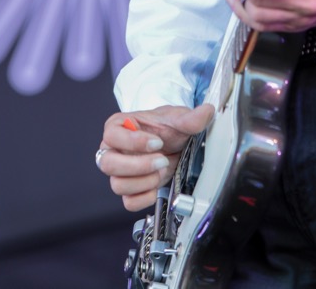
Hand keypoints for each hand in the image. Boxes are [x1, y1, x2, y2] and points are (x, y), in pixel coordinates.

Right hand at [96, 103, 213, 211]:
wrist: (174, 143)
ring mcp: (119, 172)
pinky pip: (128, 202)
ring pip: (118, 185)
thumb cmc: (167, 127)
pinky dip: (144, 198)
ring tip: (162, 170)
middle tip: (162, 160)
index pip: (112, 136)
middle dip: (138, 165)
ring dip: (144, 181)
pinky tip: (157, 186)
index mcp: (118, 126)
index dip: (134, 141)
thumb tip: (206, 112)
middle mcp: (113, 150)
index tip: (158, 142)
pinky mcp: (128, 190)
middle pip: (108, 164)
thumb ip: (190, 117)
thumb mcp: (178, 119)